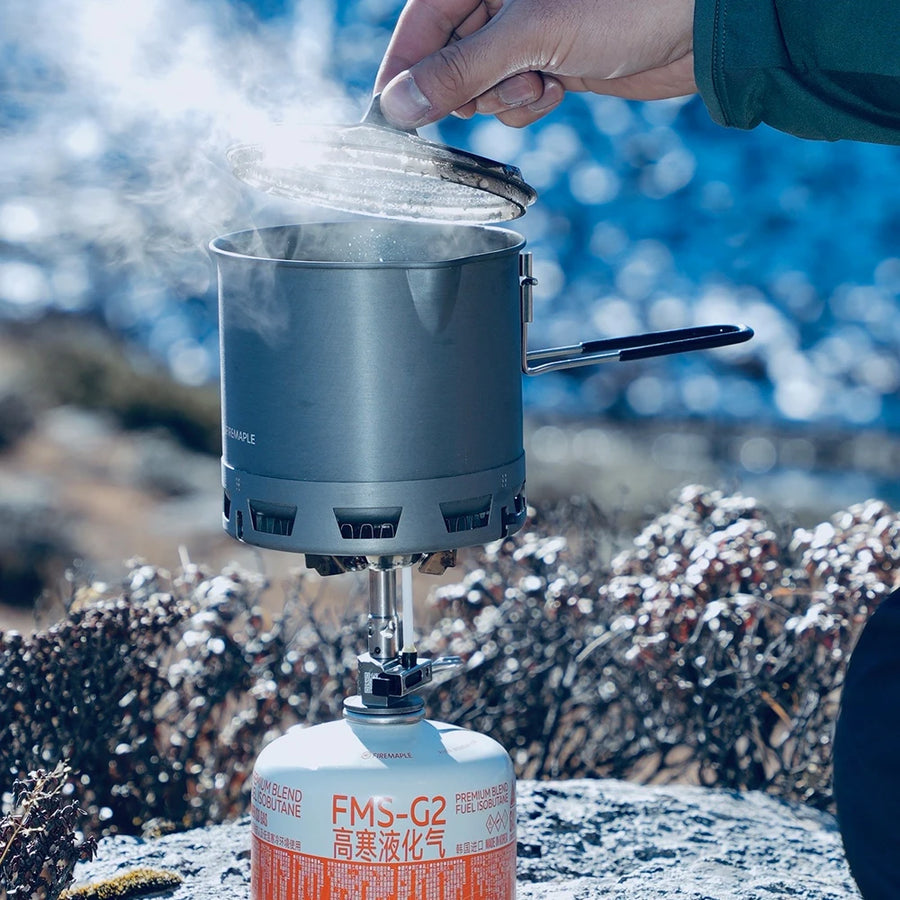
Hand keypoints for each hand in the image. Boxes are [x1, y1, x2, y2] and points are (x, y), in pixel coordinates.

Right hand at [375, 0, 696, 129]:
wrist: (699, 22)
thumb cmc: (625, 0)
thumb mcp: (530, 33)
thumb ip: (460, 69)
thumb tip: (399, 104)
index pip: (421, 21)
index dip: (403, 69)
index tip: (389, 114)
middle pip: (449, 58)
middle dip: (470, 86)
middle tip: (503, 85)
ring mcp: (527, 31)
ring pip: (481, 84)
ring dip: (505, 97)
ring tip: (542, 83)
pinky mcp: (551, 60)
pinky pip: (514, 96)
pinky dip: (528, 104)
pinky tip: (558, 89)